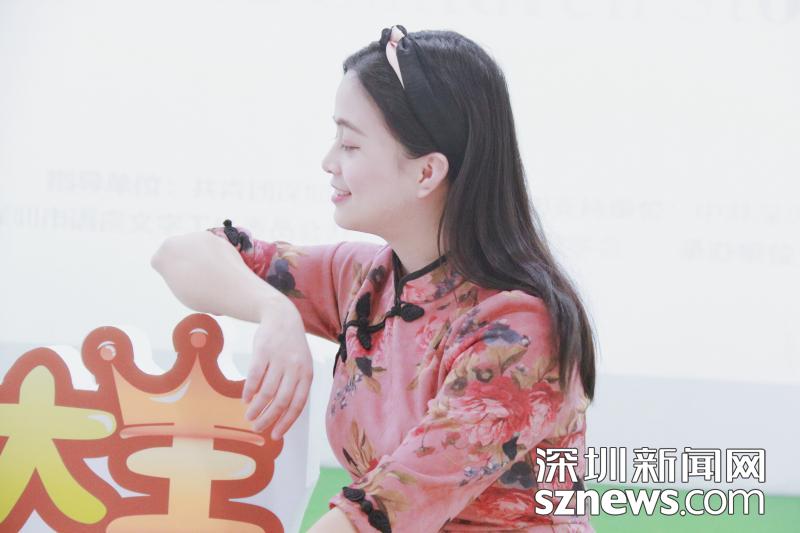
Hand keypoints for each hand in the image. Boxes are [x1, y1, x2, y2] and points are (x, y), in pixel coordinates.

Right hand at [243, 303, 313, 439]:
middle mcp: (295, 368)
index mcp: (307, 374)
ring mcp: (279, 359)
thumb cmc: (291, 348)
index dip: (286, 422)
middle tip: (257, 428)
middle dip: (268, 419)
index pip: (298, 404)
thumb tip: (283, 416)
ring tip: (249, 416)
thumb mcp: (301, 365)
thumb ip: (295, 386)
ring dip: (257, 408)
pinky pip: (255, 377)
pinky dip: (249, 391)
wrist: (282, 317)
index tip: (275, 436)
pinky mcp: (263, 352)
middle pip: (281, 401)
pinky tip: (245, 400)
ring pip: (267, 392)